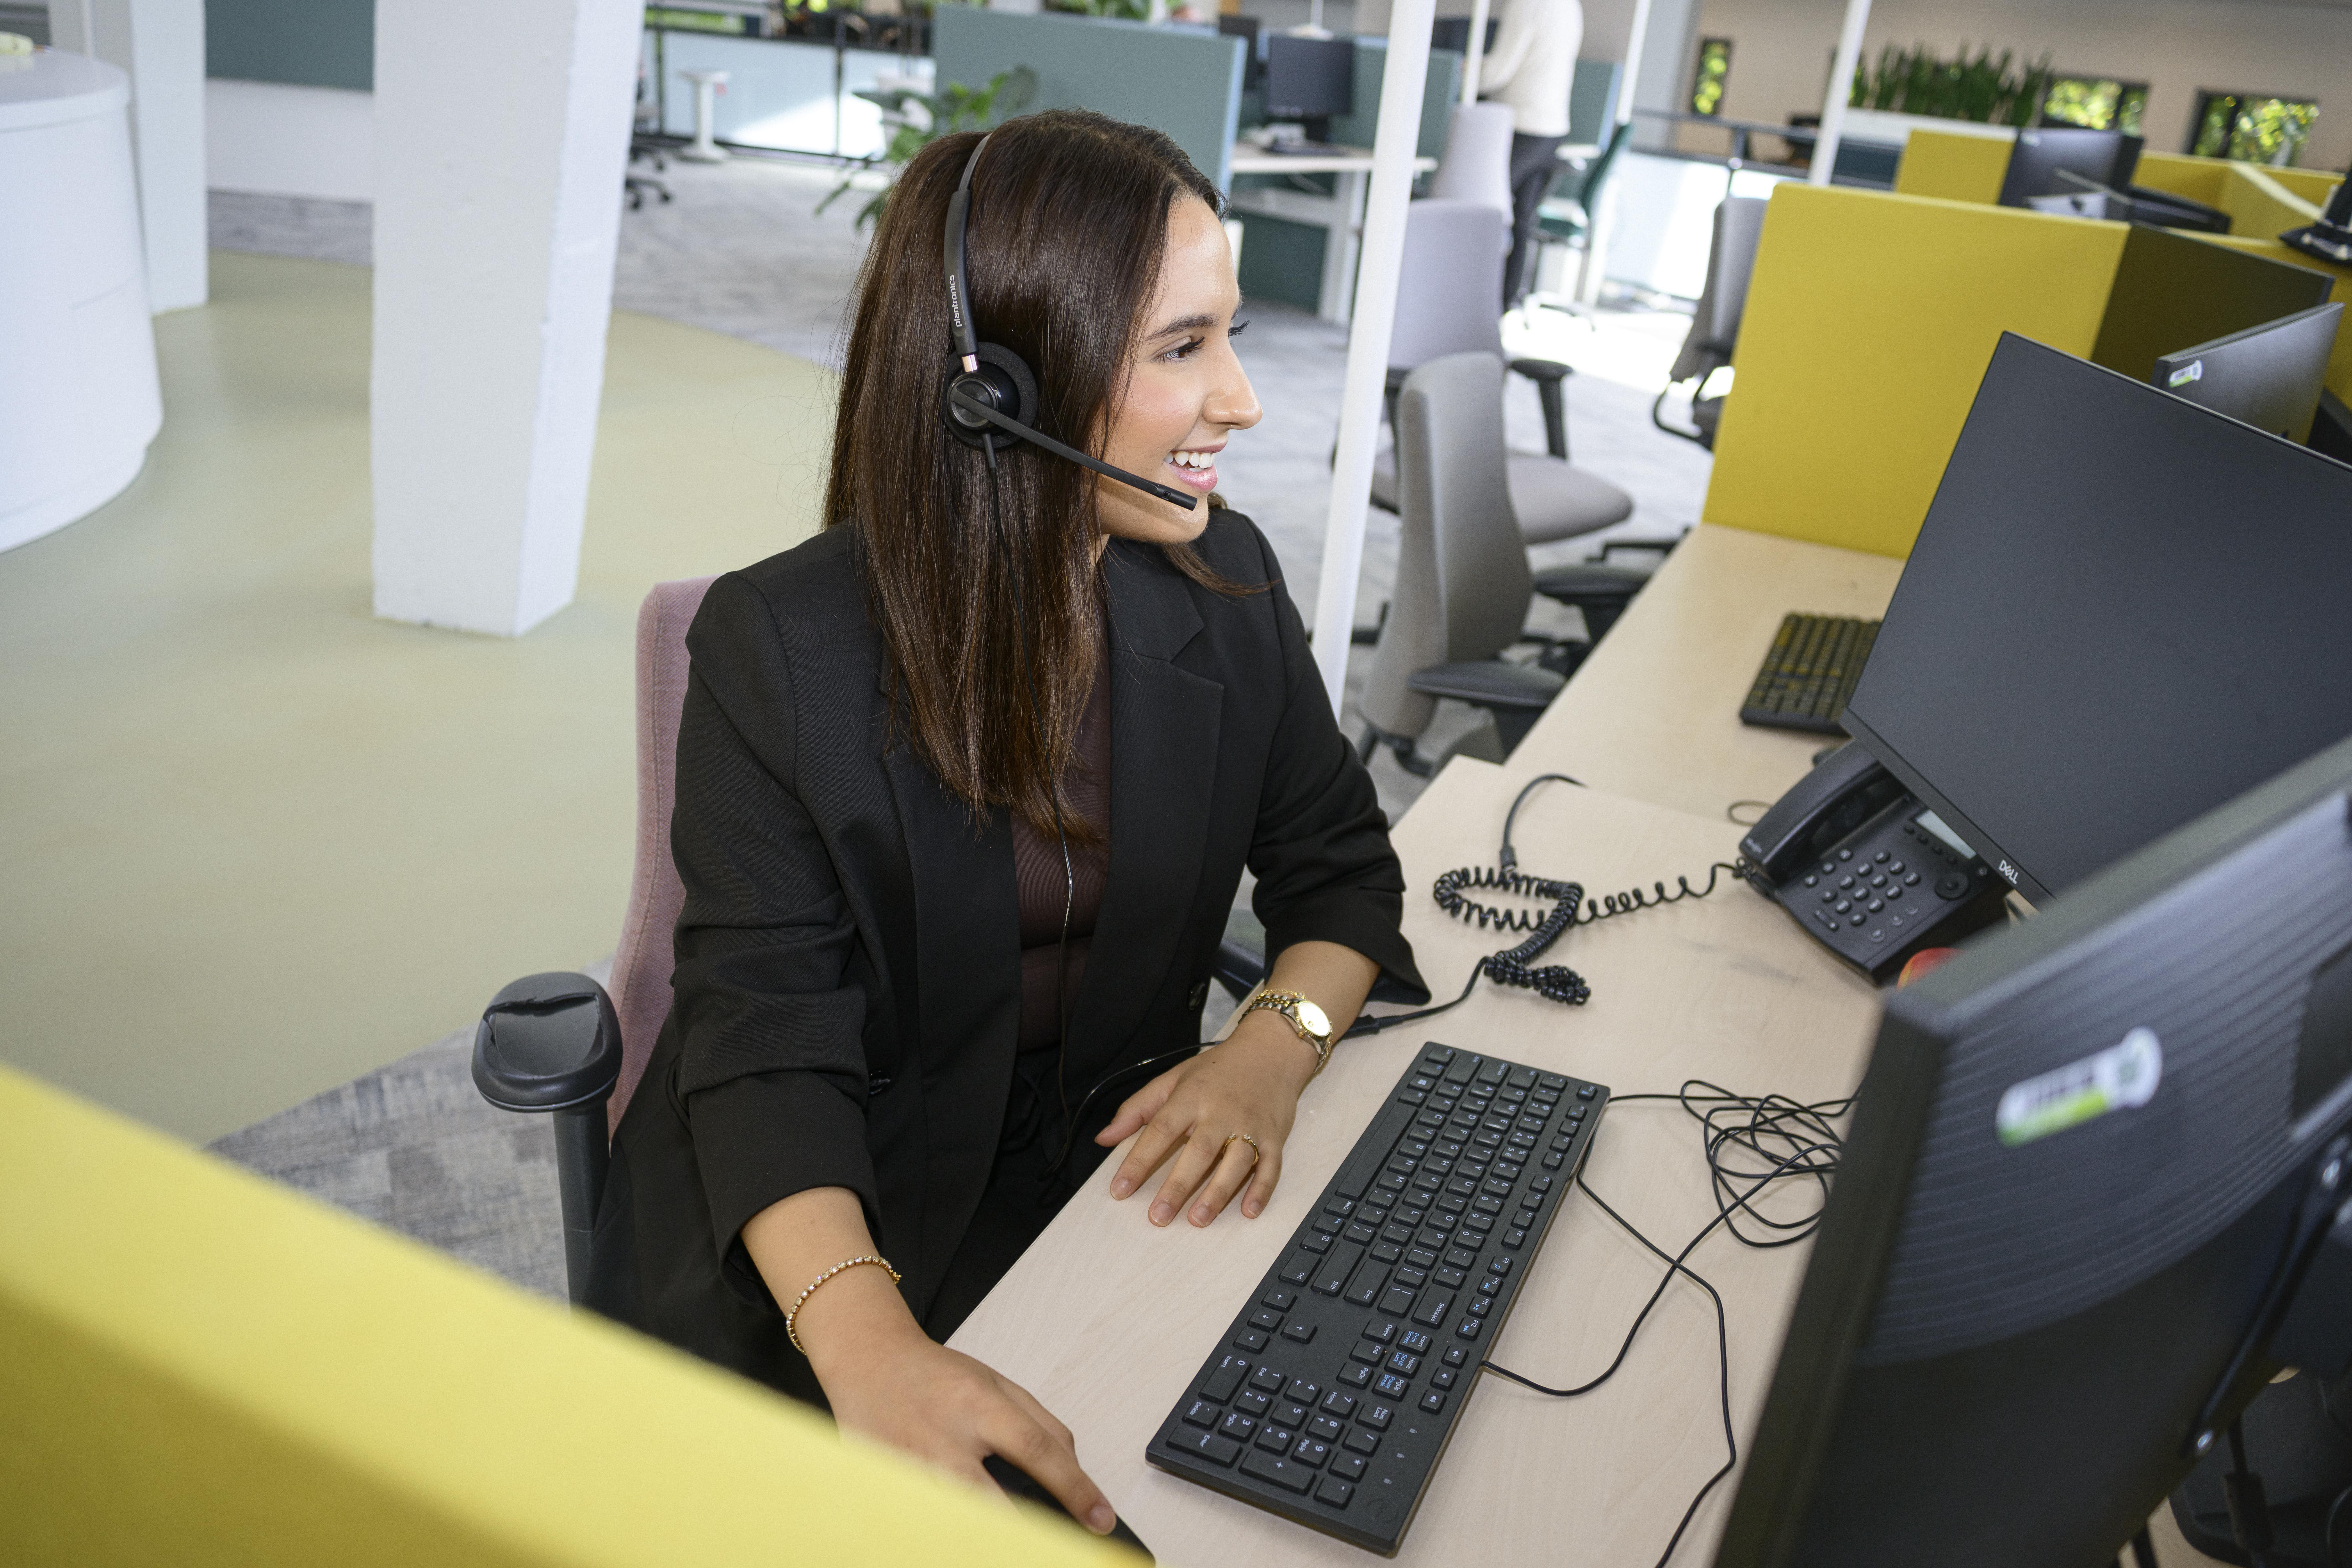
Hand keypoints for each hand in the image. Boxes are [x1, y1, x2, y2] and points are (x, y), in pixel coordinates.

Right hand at [811, 1311, 1118, 1534]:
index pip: (1038, 1450)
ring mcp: (911, 1467)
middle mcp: (945, 1438)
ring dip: (988, 1541)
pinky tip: (969, 1543)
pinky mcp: (885, 1486)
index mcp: (979, 1405)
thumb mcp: (999, 1383)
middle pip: (992, 1500)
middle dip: (1029, 1536)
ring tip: (1021, 1549)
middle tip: (1060, 1552)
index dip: (1075, 1489)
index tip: (1101, 1520)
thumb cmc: (936, 1376)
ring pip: (955, 1521)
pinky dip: (949, 1538)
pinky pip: (923, 1524)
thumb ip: (1041, 1424)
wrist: (869, 1361)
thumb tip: (1073, 1471)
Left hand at [1097, 1018, 1316, 1227]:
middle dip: (1178, 1187)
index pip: (1160, 1130)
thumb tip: (1103, 1138)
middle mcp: (1221, 1112)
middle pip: (1199, 1152)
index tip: (1120, 1189)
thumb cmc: (1216, 1070)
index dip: (1138, 1161)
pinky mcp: (1275, 1136)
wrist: (1270, 1051)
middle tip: (1158, 1216)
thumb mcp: (1172, 1080)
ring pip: (1236, 1162)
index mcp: (1190, 1097)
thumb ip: (1136, 1110)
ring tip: (1198, 1220)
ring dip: (1218, 1193)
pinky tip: (1249, 1211)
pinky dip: (1261, 1189)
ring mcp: (1250, 1125)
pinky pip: (1270, 1166)